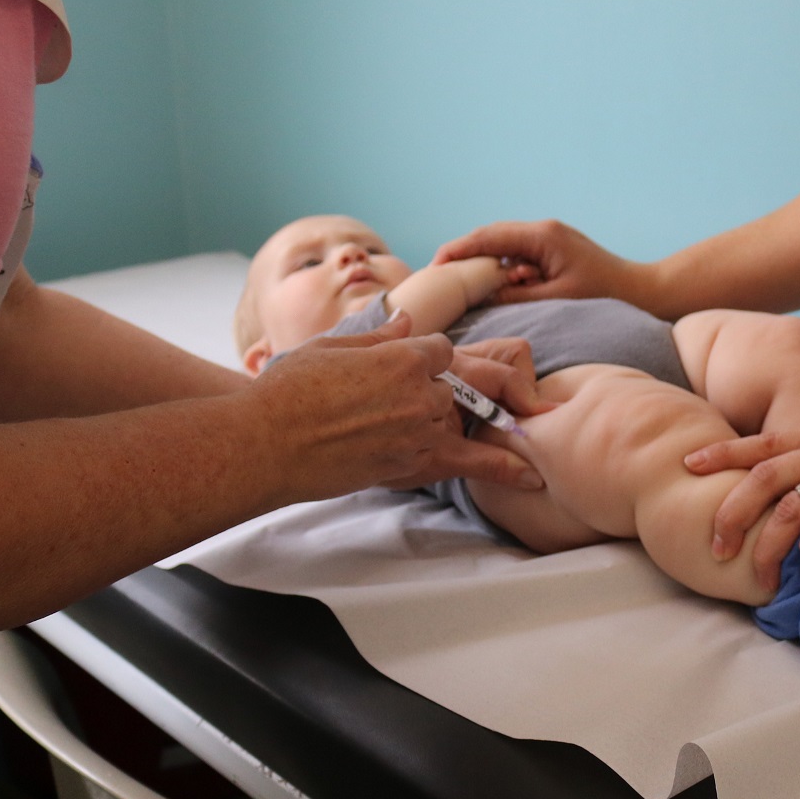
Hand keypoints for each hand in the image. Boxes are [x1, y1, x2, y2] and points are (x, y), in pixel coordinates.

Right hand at [247, 311, 542, 502]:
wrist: (266, 443)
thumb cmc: (288, 391)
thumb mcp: (333, 347)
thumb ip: (380, 337)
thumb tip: (408, 320)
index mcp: (402, 353)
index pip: (443, 350)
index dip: (431, 360)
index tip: (417, 372)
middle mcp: (420, 388)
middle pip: (459, 386)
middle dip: (452, 393)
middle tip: (436, 405)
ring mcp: (422, 427)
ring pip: (461, 420)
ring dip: (461, 425)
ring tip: (475, 432)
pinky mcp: (416, 463)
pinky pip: (474, 464)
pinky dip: (506, 470)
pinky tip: (533, 478)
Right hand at [433, 220, 650, 308]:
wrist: (642, 290)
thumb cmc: (604, 296)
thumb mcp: (554, 299)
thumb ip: (515, 295)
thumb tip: (482, 294)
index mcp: (542, 236)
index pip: (488, 236)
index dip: (458, 249)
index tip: (434, 265)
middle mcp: (543, 229)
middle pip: (491, 235)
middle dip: (464, 254)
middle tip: (438, 274)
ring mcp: (549, 237)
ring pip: (503, 243)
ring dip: (484, 261)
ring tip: (459, 281)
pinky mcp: (554, 248)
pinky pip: (518, 252)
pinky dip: (501, 265)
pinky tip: (492, 284)